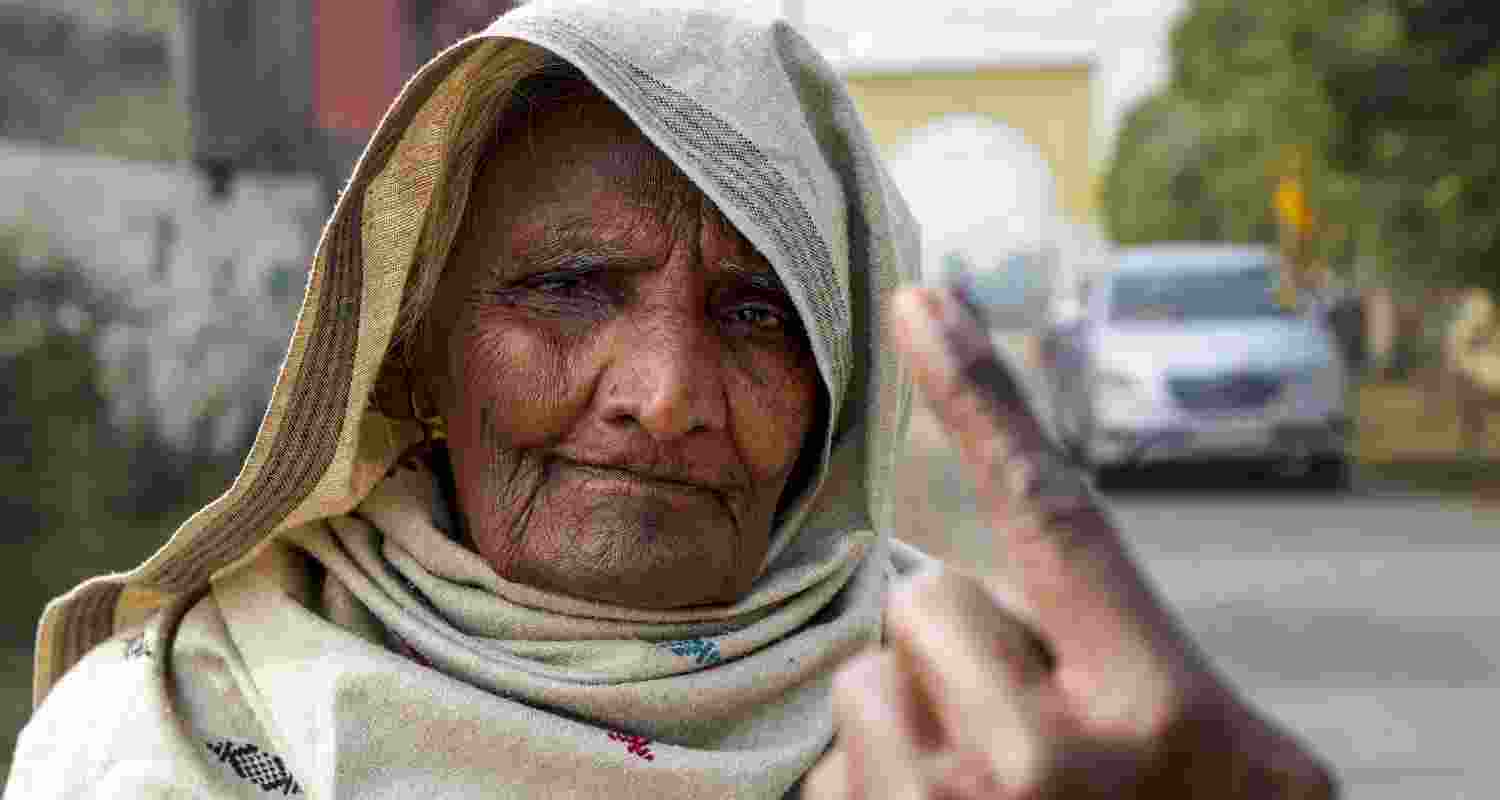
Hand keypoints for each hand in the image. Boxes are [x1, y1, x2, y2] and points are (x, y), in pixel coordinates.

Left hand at [806, 285, 1336, 798]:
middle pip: (929, 596)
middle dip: (960, 639)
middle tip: (1027, 724)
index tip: (921, 299)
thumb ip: (1132, 636)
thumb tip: (1006, 520)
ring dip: (915, 710)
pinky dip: (874, 775)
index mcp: (1153, 699)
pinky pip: (837, 756)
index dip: (985, 392)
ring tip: (987, 785)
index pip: (1051, 508)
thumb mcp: (1218, 744)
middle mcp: (1051, 754)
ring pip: (871, 672)